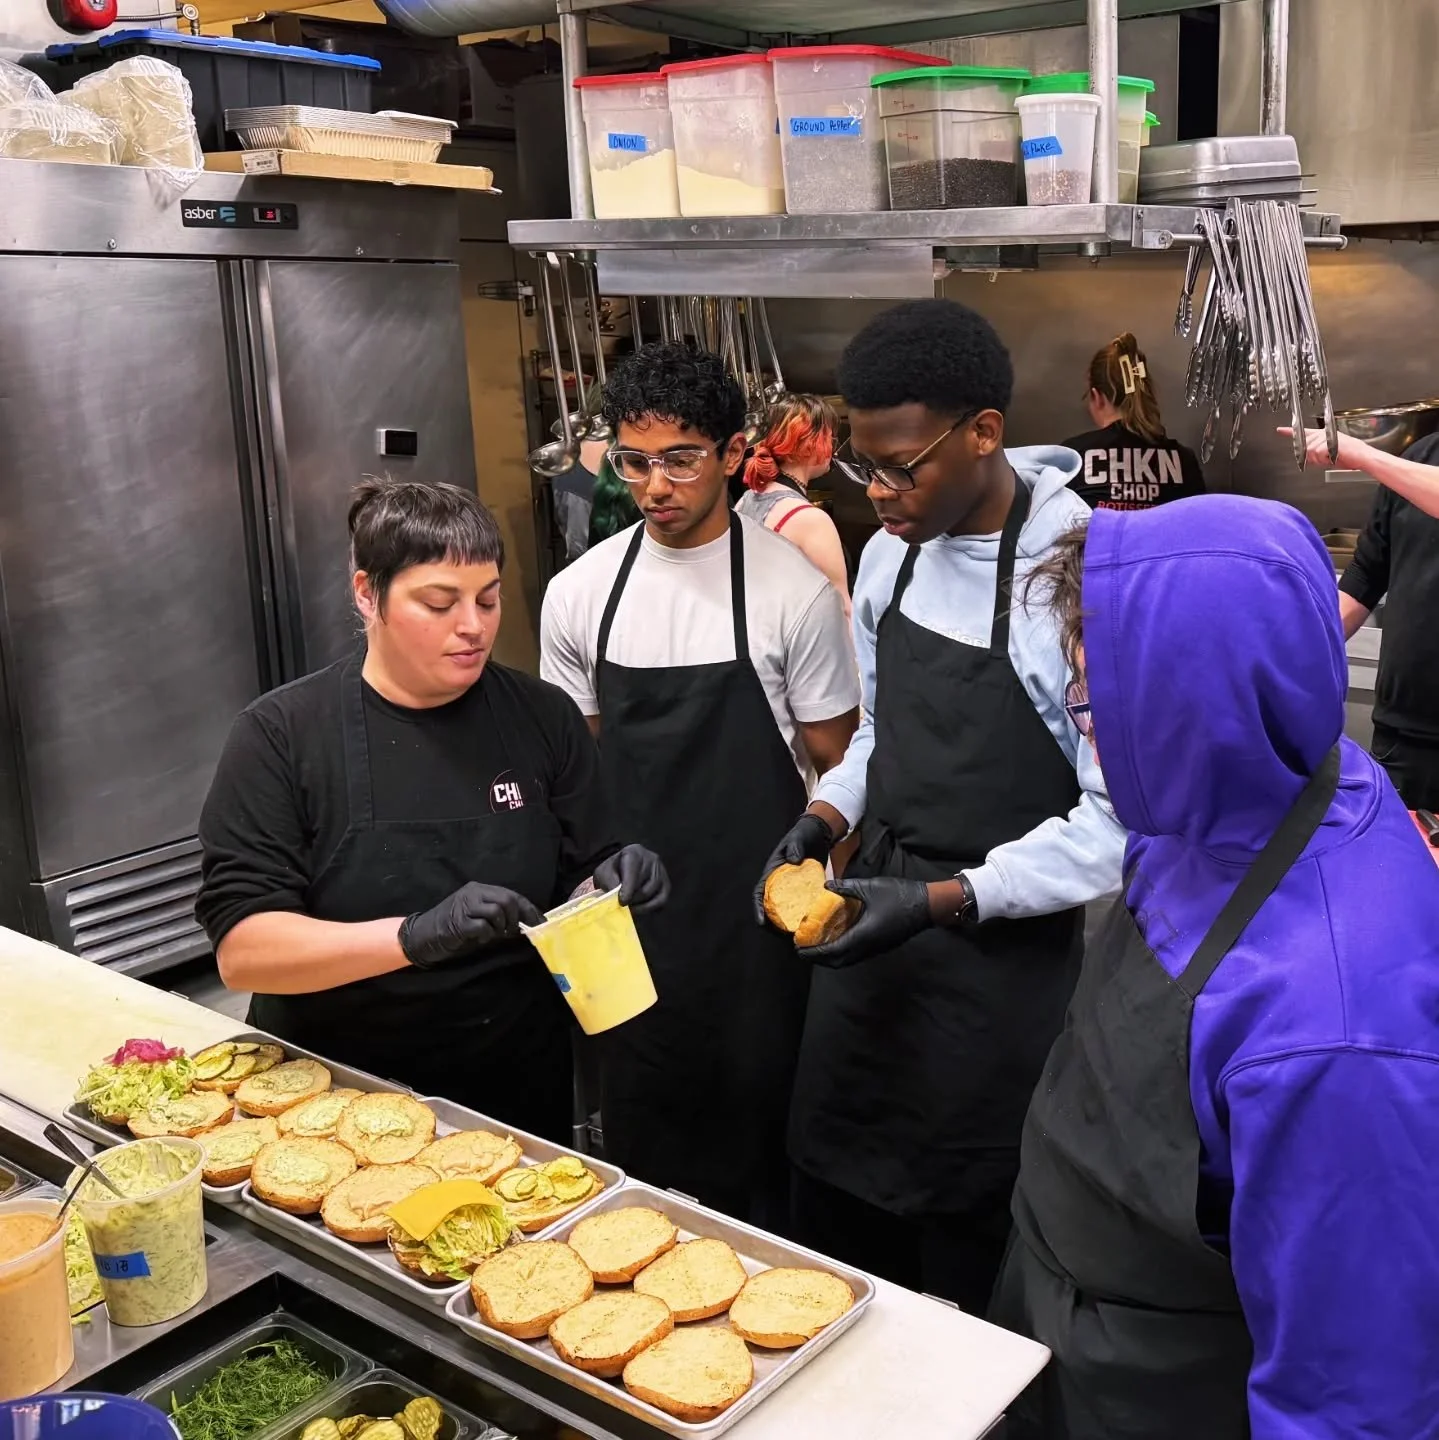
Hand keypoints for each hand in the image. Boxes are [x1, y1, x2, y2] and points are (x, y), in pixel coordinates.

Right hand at [399, 883, 542, 969]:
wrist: (422, 936)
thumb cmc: (452, 928)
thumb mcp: (477, 916)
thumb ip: (498, 915)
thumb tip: (525, 923)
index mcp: (479, 889)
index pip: (512, 894)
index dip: (528, 909)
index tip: (540, 922)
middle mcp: (473, 892)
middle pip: (507, 899)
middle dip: (515, 918)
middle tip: (511, 932)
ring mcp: (465, 905)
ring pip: (498, 911)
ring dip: (501, 927)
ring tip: (493, 935)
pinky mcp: (459, 921)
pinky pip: (484, 926)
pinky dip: (487, 935)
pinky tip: (481, 939)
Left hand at [594, 845, 670, 914]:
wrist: (622, 869)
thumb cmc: (612, 871)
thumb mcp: (603, 873)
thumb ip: (608, 882)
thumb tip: (616, 897)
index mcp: (634, 852)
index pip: (633, 871)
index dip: (628, 888)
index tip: (622, 902)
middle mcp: (652, 859)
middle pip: (643, 885)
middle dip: (632, 899)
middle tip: (622, 907)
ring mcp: (661, 871)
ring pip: (652, 893)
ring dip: (639, 904)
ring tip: (628, 907)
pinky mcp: (666, 884)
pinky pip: (661, 900)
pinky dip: (649, 908)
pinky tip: (639, 908)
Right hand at [754, 810, 838, 925]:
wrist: (819, 833)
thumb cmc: (805, 834)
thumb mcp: (799, 837)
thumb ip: (795, 846)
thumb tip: (793, 859)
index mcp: (772, 871)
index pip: (760, 892)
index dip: (757, 908)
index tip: (761, 922)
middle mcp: (779, 882)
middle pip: (771, 906)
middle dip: (772, 923)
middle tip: (781, 936)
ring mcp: (792, 887)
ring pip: (785, 909)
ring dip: (787, 923)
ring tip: (795, 937)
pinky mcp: (805, 888)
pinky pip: (801, 905)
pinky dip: (802, 916)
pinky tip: (811, 926)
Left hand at [797, 877, 932, 967]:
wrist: (927, 905)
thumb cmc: (899, 895)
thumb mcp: (870, 887)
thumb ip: (846, 888)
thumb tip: (826, 886)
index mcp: (863, 935)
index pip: (833, 951)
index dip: (814, 953)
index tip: (798, 950)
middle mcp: (868, 947)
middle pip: (838, 961)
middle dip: (819, 959)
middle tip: (803, 950)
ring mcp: (875, 948)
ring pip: (847, 960)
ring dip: (830, 957)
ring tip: (815, 947)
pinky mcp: (880, 945)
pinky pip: (856, 954)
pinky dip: (842, 952)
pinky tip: (835, 940)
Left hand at [1278, 426, 1371, 472]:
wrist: (1363, 457)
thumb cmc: (1350, 456)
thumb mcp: (1328, 455)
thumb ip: (1316, 454)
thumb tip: (1305, 458)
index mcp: (1324, 435)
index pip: (1305, 432)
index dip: (1291, 431)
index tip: (1281, 430)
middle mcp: (1324, 434)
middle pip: (1305, 447)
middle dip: (1313, 458)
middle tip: (1327, 459)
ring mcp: (1327, 437)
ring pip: (1310, 451)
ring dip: (1320, 459)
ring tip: (1332, 458)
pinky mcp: (1329, 441)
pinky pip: (1318, 454)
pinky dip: (1324, 459)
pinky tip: (1333, 457)